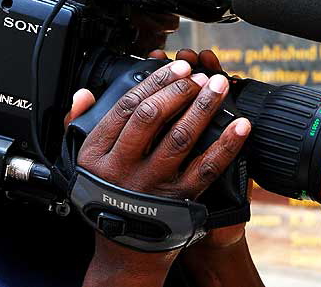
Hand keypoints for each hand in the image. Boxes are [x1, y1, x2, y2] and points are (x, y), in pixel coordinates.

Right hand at [65, 60, 250, 286]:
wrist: (123, 253)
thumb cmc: (104, 199)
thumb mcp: (80, 164)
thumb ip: (79, 126)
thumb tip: (84, 93)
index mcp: (97, 153)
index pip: (127, 107)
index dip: (154, 82)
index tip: (175, 67)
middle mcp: (123, 168)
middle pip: (153, 117)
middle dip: (179, 89)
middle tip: (198, 74)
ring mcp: (153, 185)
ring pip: (181, 137)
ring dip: (204, 107)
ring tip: (219, 85)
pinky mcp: (180, 200)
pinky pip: (206, 168)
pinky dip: (226, 144)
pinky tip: (241, 125)